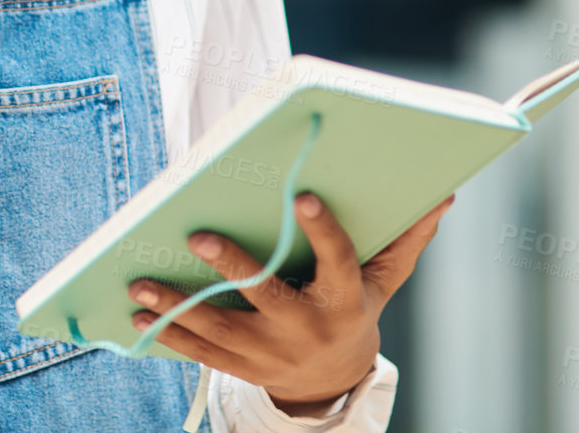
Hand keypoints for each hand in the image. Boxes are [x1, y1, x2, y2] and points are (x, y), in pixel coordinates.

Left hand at [125, 191, 455, 417]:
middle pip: (268, 298)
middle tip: (198, 237)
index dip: (322, 230)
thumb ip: (404, 240)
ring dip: (178, 307)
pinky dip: (167, 334)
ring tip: (141, 283)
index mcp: (344, 301)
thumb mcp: (382, 282)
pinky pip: (201, 354)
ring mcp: (272, 354)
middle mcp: (307, 329)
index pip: (338, 261)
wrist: (332, 381)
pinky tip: (136, 315)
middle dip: (233, 269)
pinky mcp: (243, 368)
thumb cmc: (351, 310)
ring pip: (222, 330)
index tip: (300, 195)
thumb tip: (441, 195)